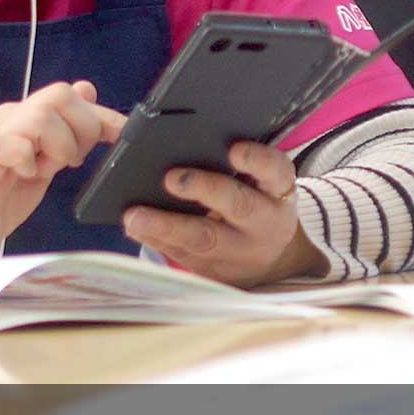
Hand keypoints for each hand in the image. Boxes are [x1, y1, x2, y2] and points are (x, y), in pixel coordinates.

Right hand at [0, 81, 126, 263]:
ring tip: (45, 170)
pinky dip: (28, 161)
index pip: (73, 98)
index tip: (124, 136)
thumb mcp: (45, 164)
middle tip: (68, 162)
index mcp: (26, 119)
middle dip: (81, 130)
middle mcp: (10, 118)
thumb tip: (88, 91)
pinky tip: (22, 176)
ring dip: (57, 146)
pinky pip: (15, 143)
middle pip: (61, 95)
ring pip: (42, 115)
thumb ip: (66, 133)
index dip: (104, 115)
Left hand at [122, 141, 326, 287]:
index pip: (275, 171)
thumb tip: (190, 143)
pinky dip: (156, 240)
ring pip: (203, 239)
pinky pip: (182, 256)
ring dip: (167, 226)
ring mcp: (239, 251)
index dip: (256, 160)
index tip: (234, 150)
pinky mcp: (215, 272)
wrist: (271, 261)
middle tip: (172, 178)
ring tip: (135, 216)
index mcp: (278, 191)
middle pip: (238, 205)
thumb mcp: (265, 185)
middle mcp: (264, 222)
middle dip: (204, 190)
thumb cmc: (259, 205)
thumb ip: (244, 166)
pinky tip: (135, 228)